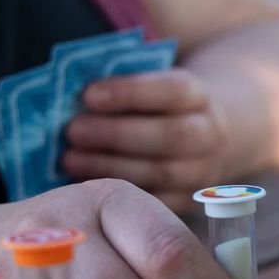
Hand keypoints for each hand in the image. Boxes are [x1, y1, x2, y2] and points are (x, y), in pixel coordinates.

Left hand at [62, 69, 226, 211]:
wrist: (201, 138)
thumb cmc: (157, 106)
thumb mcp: (152, 81)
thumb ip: (122, 75)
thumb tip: (74, 80)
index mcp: (198, 98)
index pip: (174, 90)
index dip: (132, 92)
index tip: (88, 94)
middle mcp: (208, 135)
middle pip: (172, 136)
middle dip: (118, 134)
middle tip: (73, 131)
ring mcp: (201, 172)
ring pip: (163, 173)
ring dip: (112, 168)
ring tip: (70, 160)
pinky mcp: (187, 201)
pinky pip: (155, 204)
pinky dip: (120, 197)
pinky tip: (86, 187)